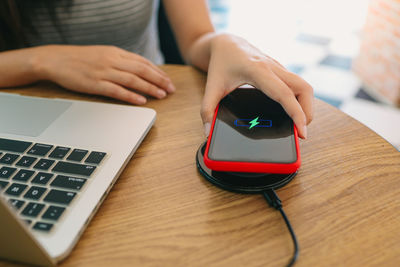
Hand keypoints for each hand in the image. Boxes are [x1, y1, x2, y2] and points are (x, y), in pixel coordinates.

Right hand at [34, 45, 174, 103]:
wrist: (56, 60)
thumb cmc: (80, 59)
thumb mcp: (103, 54)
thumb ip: (121, 61)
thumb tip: (139, 69)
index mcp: (115, 53)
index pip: (142, 62)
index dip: (158, 72)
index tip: (168, 80)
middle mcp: (112, 61)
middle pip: (142, 70)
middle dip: (159, 80)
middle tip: (171, 89)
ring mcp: (104, 72)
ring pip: (133, 80)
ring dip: (150, 88)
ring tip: (162, 95)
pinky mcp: (95, 84)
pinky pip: (117, 91)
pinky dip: (131, 96)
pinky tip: (142, 101)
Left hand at [201, 34, 312, 138]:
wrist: (225, 43)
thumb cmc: (220, 62)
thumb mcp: (211, 86)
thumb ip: (208, 109)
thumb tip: (207, 132)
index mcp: (258, 70)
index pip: (284, 94)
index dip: (296, 113)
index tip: (301, 131)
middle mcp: (273, 67)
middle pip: (303, 88)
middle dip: (307, 111)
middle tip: (300, 131)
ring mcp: (279, 68)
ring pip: (304, 86)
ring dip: (306, 105)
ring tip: (298, 124)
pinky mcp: (280, 70)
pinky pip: (297, 85)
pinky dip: (300, 99)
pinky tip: (292, 111)